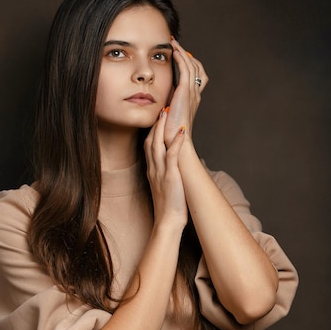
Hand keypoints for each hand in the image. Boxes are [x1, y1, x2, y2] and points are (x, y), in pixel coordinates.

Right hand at [144, 109, 187, 228]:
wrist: (167, 222)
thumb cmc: (168, 208)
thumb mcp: (164, 188)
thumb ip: (165, 176)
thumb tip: (171, 169)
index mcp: (152, 171)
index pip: (149, 146)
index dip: (153, 131)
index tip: (158, 118)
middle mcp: (153, 169)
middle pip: (150, 141)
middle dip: (155, 123)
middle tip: (161, 107)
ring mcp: (160, 172)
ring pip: (157, 144)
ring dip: (162, 127)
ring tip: (167, 111)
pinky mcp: (170, 177)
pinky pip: (171, 156)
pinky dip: (176, 142)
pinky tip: (181, 131)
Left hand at [163, 38, 207, 146]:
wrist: (173, 141)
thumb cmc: (168, 133)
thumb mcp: (168, 115)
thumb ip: (166, 105)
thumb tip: (159, 100)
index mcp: (191, 100)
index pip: (195, 76)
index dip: (188, 64)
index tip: (178, 56)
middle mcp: (194, 94)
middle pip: (196, 67)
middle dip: (187, 55)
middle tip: (176, 45)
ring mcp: (191, 93)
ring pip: (191, 65)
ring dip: (182, 52)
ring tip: (173, 42)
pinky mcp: (185, 92)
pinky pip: (185, 69)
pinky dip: (180, 58)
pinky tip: (173, 51)